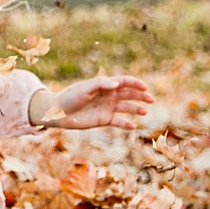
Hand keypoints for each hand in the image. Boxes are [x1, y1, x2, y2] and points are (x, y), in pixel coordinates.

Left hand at [33, 75, 153, 130]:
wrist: (58, 112)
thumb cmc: (70, 97)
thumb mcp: (84, 88)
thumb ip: (100, 84)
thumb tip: (117, 84)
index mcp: (104, 86)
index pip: (124, 82)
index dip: (135, 83)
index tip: (145, 87)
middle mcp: (108, 96)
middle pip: (129, 94)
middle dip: (140, 96)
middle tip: (150, 99)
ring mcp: (107, 108)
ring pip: (126, 108)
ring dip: (136, 109)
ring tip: (144, 112)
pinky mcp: (104, 120)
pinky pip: (119, 121)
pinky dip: (126, 124)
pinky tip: (133, 126)